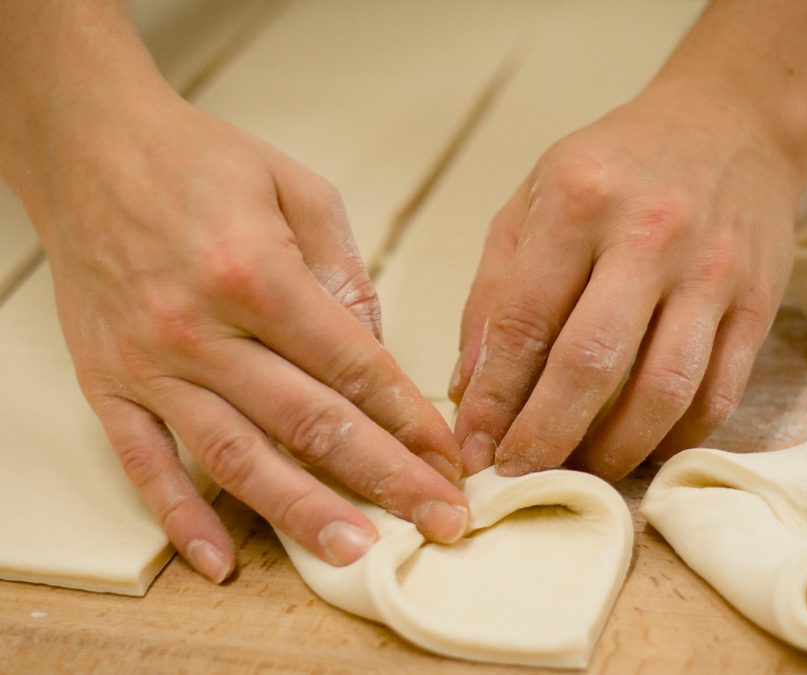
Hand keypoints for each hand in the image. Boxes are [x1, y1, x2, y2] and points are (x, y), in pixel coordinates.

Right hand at [18, 88, 468, 581]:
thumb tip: (377, 352)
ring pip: (236, 455)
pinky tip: (220, 561)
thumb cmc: (200, 163)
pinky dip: (181, 517)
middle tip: (439, 521)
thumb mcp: (297, 189)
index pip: (353, 367)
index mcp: (256, 273)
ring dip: (301, 511)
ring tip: (356, 553)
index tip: (448, 458)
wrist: (88, 147)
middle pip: (309, 422)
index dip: (409, 420)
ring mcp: (150, 364)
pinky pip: (145, 463)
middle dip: (384, 478)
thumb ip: (344, 273)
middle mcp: (201, 328)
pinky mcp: (108, 384)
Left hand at [450, 89, 806, 480]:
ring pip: (663, 392)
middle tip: (519, 478)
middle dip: (546, 439)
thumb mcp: (534, 199)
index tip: (473, 449)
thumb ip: (495, 290)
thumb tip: (470, 388)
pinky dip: (674, 438)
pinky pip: (717, 395)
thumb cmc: (616, 166)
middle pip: (592, 365)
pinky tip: (641, 448)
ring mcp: (713, 272)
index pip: (524, 321)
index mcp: (578, 199)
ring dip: (613, 452)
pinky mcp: (759, 303)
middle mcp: (650, 235)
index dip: (493, 399)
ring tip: (579, 473)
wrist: (733, 124)